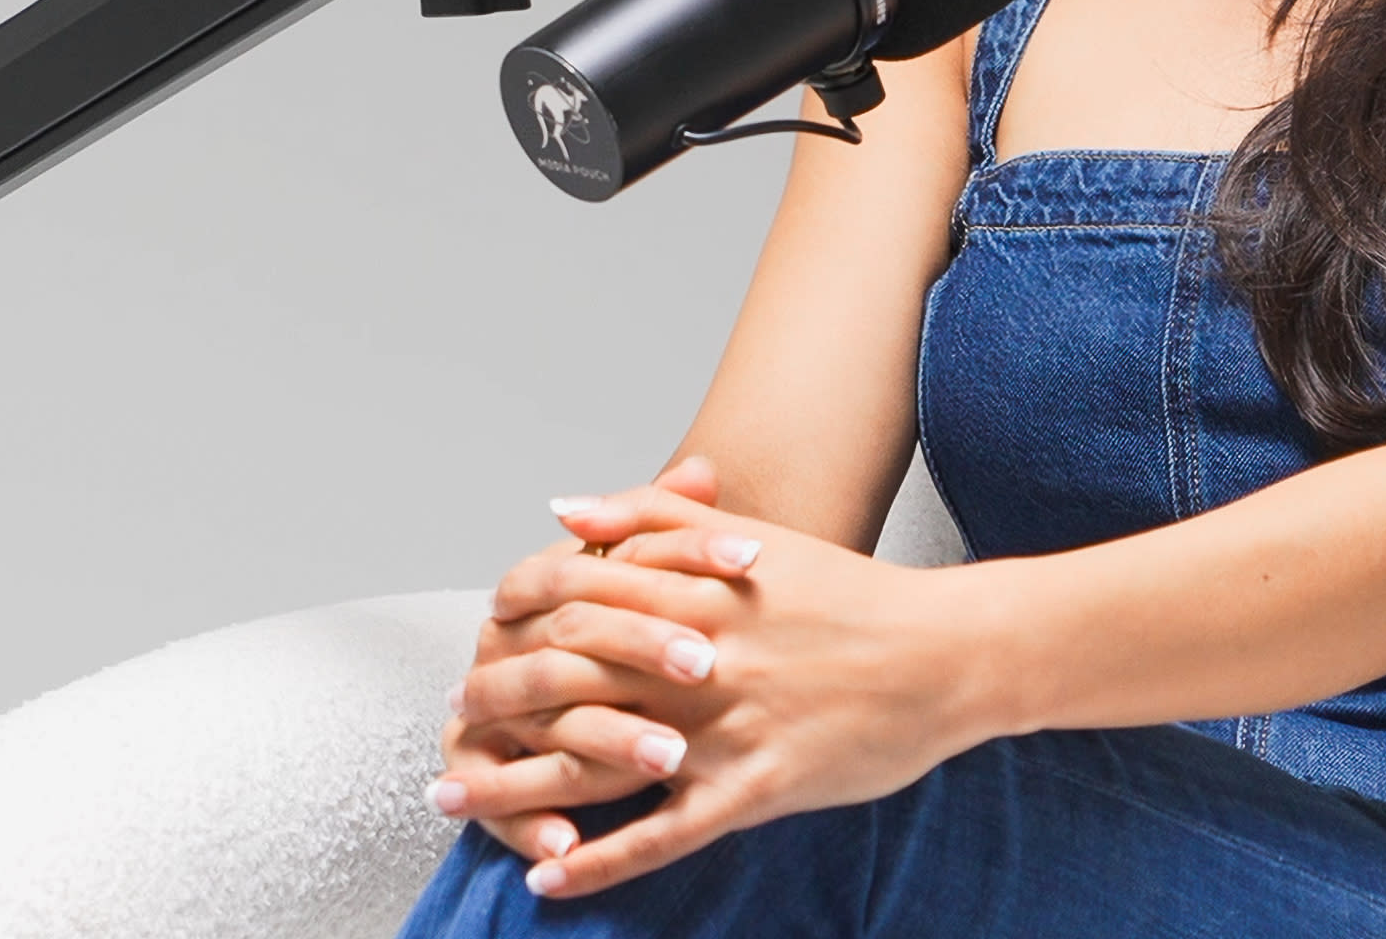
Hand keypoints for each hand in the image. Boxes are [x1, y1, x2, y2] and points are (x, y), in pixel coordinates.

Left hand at [436, 465, 994, 898]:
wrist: (945, 653)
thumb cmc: (849, 597)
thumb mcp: (751, 541)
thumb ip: (654, 518)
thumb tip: (559, 509)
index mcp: (690, 593)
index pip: (571, 604)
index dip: (508, 627)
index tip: (469, 646)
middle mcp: (696, 659)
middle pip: (564, 684)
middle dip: (491, 708)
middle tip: (441, 732)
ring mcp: (724, 728)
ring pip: (597, 761)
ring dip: (515, 788)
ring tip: (455, 804)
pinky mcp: (756, 788)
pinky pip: (663, 834)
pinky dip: (600, 859)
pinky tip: (549, 875)